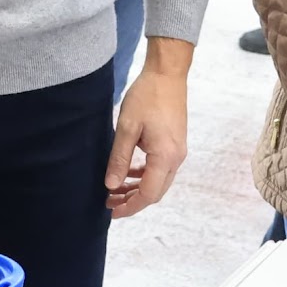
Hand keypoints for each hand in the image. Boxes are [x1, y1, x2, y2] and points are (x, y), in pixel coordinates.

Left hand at [107, 42, 191, 219]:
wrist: (167, 74)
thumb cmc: (147, 96)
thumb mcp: (127, 127)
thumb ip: (119, 158)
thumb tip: (111, 185)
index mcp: (165, 156)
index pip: (148, 194)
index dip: (130, 206)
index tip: (112, 212)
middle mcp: (176, 158)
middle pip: (155, 192)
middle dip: (132, 201)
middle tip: (109, 202)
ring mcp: (178, 151)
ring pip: (158, 182)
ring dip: (137, 188)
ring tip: (114, 189)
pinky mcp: (175, 144)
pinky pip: (161, 169)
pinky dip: (145, 176)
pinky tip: (129, 173)